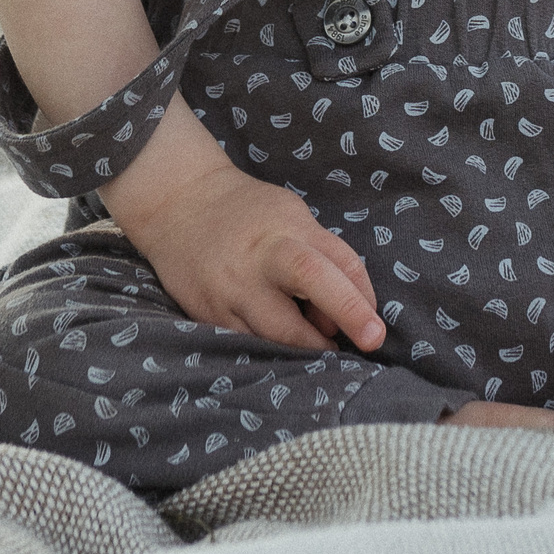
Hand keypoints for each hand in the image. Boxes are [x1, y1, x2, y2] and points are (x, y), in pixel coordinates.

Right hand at [110, 150, 386, 355]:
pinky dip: (273, 350)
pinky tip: (281, 346)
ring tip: (317, 344)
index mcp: (287, 230)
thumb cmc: (250, 213)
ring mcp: (230, 291)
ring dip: (307, 347)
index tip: (375, 327)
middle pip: (309, 287)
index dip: (361, 300)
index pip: (336, 263)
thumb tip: (348, 314)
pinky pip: (249, 345)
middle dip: (346, 316)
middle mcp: (258, 260)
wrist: (178, 203)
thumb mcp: (293, 216)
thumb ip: (323, 258)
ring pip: (277, 335)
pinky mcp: (208, 315)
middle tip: (370, 342)